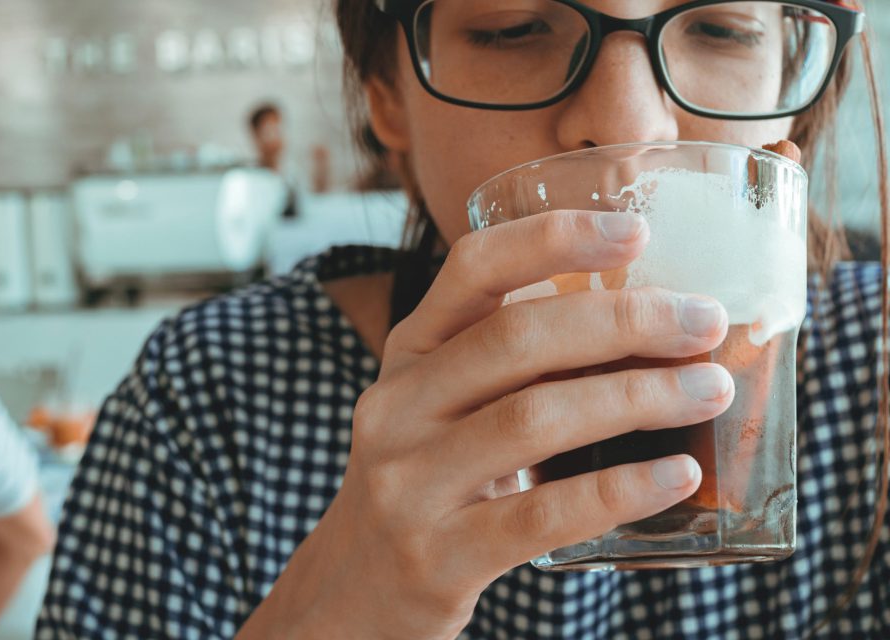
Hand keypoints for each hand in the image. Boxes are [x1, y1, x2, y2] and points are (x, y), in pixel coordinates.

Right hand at [240, 210, 732, 638]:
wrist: (354, 588)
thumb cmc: (428, 481)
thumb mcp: (444, 406)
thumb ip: (514, 366)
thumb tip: (653, 329)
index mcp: (409, 353)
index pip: (472, 269)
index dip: (553, 238)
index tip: (637, 231)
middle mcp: (399, 406)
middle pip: (516, 338)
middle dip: (625, 321)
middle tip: (705, 323)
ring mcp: (409, 482)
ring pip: (534, 418)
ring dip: (638, 396)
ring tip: (709, 389)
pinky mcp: (435, 554)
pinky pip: (540, 515)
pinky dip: (620, 489)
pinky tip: (677, 474)